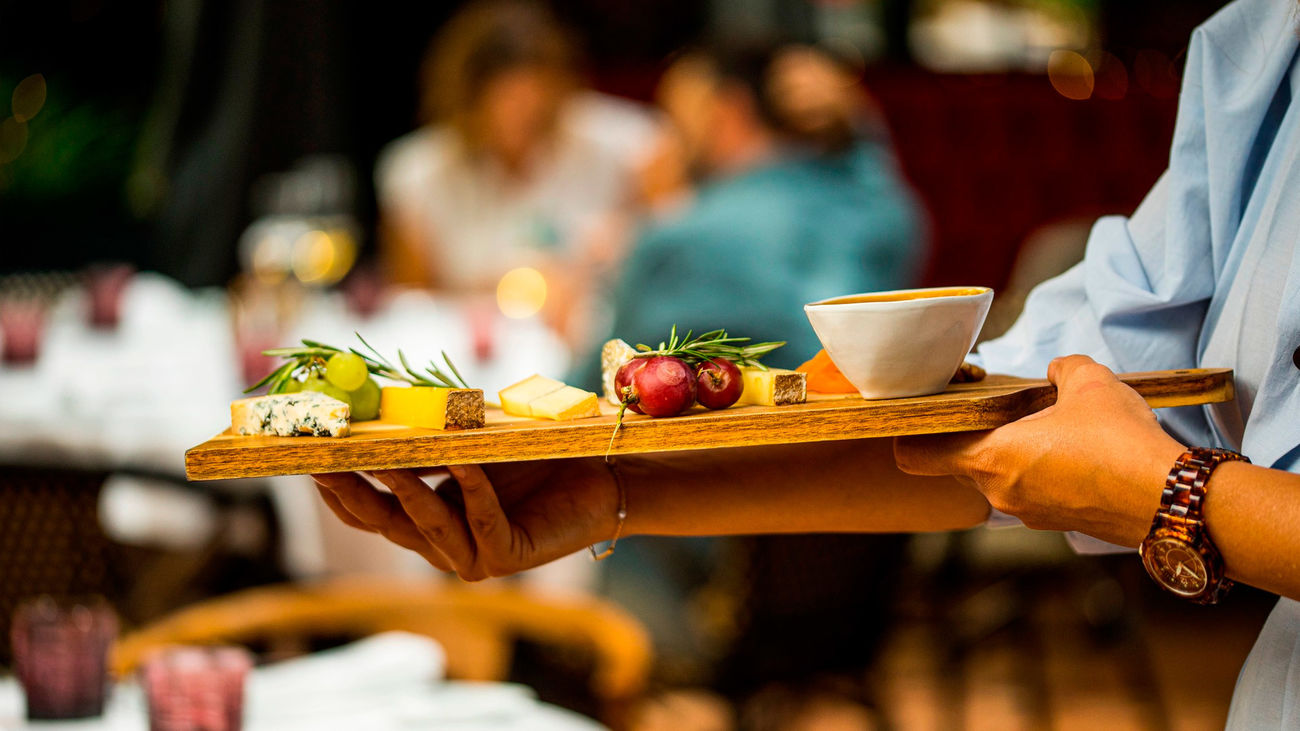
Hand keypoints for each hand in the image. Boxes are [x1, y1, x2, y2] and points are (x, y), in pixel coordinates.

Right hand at [311, 458, 618, 580]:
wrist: (602, 477)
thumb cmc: (538, 454)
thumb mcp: (474, 443)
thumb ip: (430, 439)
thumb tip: (378, 411)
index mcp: (428, 519)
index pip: (369, 511)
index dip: (336, 486)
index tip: (305, 456)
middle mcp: (443, 545)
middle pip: (384, 522)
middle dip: (352, 491)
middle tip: (324, 462)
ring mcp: (473, 556)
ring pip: (425, 524)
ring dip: (402, 487)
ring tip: (381, 455)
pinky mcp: (507, 558)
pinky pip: (480, 519)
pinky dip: (468, 488)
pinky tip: (458, 460)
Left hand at [894, 355, 1185, 545]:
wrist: (1171, 500)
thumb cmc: (1120, 442)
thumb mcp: (1087, 381)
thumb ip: (1060, 369)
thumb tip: (1056, 371)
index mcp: (990, 459)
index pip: (917, 455)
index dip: (911, 432)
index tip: (924, 412)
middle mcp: (999, 492)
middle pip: (960, 459)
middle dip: (975, 432)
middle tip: (1001, 405)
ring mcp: (1028, 513)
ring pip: (999, 475)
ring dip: (1013, 450)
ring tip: (1048, 423)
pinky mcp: (1057, 522)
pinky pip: (1032, 489)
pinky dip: (1040, 469)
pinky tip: (1075, 448)